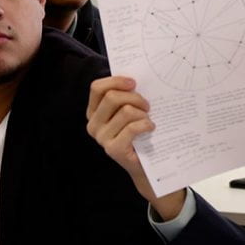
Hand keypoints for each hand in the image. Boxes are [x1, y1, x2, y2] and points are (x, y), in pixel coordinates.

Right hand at [86, 76, 185, 218]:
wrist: (145, 165)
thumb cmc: (139, 133)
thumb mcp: (130, 111)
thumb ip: (127, 97)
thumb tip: (135, 79)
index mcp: (94, 112)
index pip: (97, 88)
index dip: (116, 81)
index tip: (134, 82)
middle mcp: (93, 124)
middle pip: (112, 97)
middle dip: (135, 97)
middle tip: (148, 105)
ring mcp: (102, 138)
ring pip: (126, 111)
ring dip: (143, 113)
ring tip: (149, 119)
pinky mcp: (113, 149)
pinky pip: (132, 127)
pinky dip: (146, 125)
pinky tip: (151, 128)